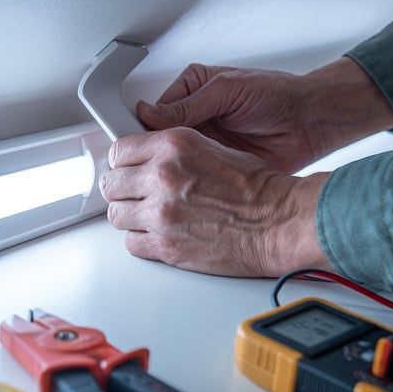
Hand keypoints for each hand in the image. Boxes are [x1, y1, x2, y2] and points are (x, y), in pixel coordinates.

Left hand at [98, 127, 330, 276]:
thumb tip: (147, 158)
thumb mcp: (212, 148)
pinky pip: (131, 243)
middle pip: (112, 184)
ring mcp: (162, 213)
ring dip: (129, 216)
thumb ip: (173, 151)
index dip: (122, 162)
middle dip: (121, 190)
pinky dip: (142, 241)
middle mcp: (163, 176)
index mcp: (174, 145)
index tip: (126, 169)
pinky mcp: (167, 246)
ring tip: (148, 216)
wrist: (281, 221)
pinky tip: (158, 235)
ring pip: (116, 215)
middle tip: (133, 195)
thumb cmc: (258, 188)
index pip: (119, 150)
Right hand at [136, 57, 392, 173]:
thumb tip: (149, 113)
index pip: (152, 114)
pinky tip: (183, 189)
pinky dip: (186, 186)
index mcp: (189, 91)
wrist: (311, 121)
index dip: (142, 132)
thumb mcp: (228, 91)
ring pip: (171, 163)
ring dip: (168, 173)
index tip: (134, 147)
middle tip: (147, 167)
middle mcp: (192, 119)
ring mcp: (203, 145)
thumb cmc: (276, 95)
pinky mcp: (216, 167)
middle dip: (151, 157)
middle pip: (156, 142)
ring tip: (162, 181)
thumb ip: (189, 103)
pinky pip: (192, 178)